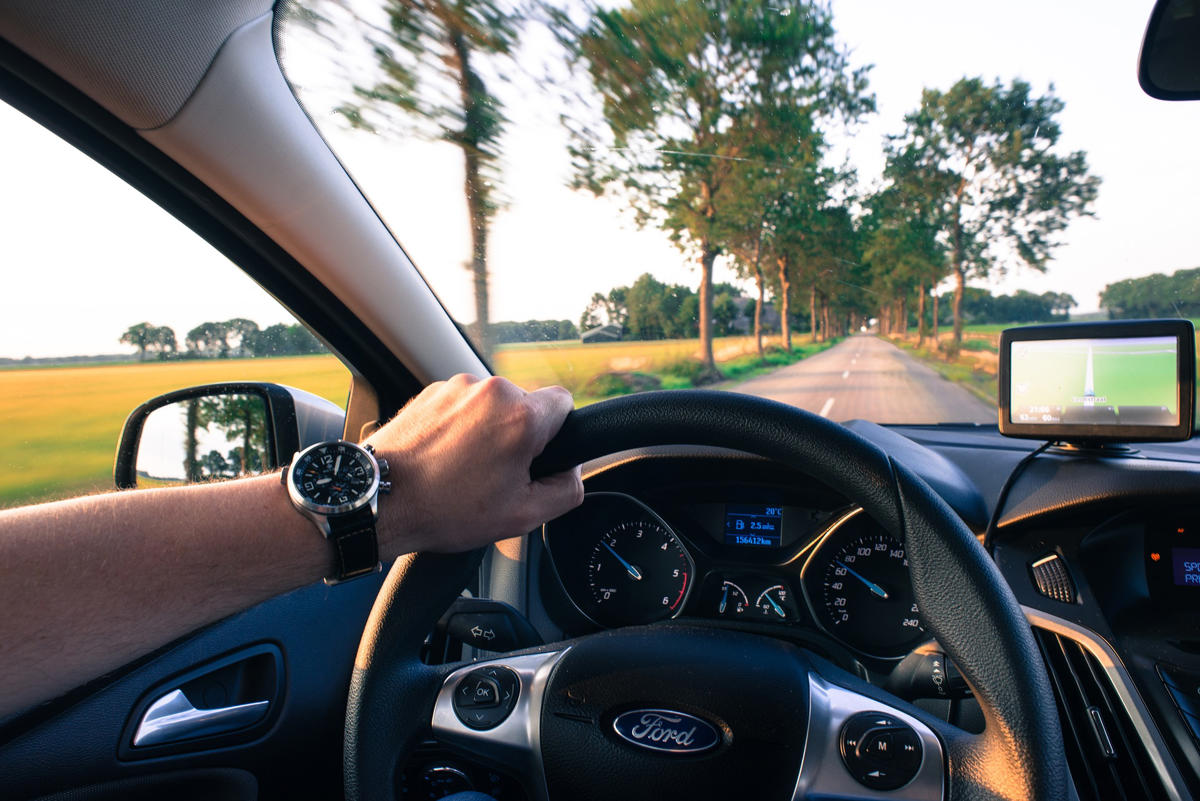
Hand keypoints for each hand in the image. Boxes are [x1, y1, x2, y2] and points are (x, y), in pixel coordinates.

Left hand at [364, 375, 582, 555]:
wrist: (381, 500)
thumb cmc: (445, 509)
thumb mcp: (523, 516)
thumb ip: (566, 490)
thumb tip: (573, 472)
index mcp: (521, 417)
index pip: (564, 402)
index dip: (558, 433)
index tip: (538, 457)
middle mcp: (491, 391)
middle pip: (526, 406)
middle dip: (518, 437)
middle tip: (496, 475)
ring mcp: (457, 387)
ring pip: (492, 407)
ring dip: (487, 432)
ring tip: (463, 470)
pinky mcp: (431, 391)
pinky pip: (462, 406)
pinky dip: (460, 428)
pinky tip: (444, 458)